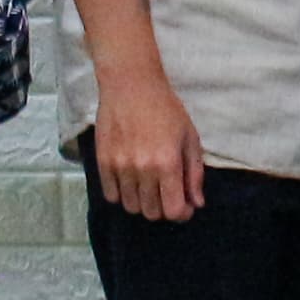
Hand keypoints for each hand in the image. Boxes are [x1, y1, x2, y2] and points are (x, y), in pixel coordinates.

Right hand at [92, 70, 208, 222]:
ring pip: (131, 206)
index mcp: (168, 163)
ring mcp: (120, 167)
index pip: (172, 210)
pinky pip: (111, 195)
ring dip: (142, 202)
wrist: (131, 85)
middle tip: (167, 194)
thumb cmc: (166, 109)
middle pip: (151, 212)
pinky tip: (131, 181)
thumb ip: (194, 173)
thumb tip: (196, 203)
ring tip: (149, 186)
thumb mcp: (190, 138)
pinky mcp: (102, 162)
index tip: (184, 207)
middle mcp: (142, 169)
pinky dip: (122, 194)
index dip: (181, 213)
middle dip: (163, 208)